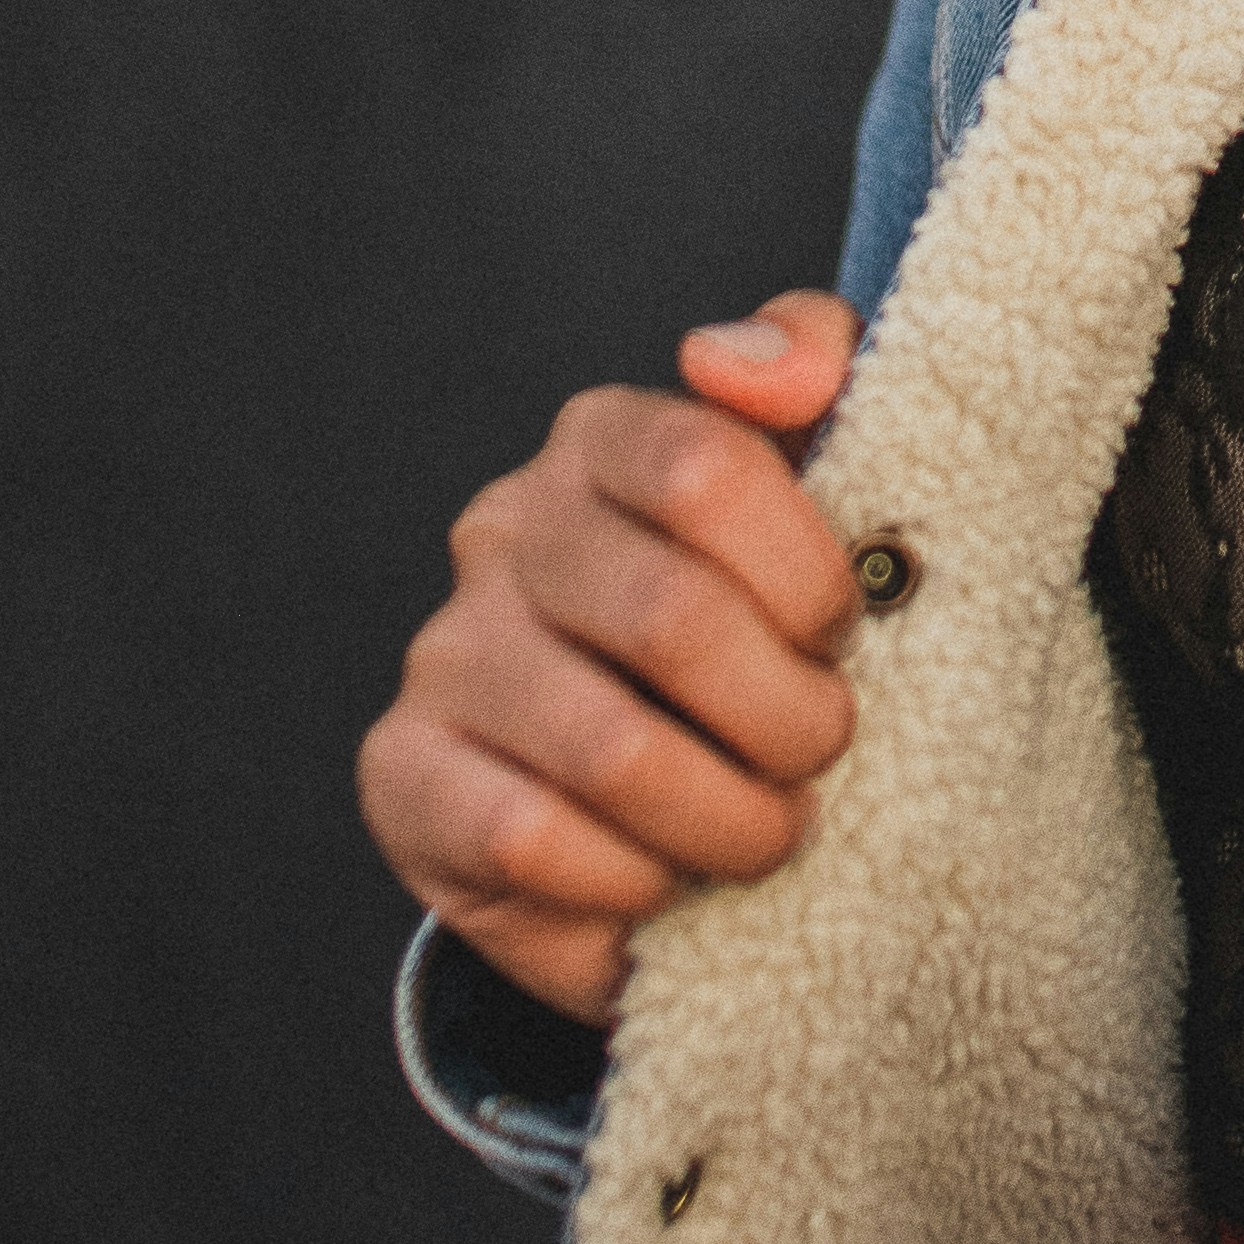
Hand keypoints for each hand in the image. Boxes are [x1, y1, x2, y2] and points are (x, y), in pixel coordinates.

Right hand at [358, 294, 864, 1026]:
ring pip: (611, 753)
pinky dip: (633, 882)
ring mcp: (444, 652)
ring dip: (728, 821)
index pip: (702, 466)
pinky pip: (534, 842)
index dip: (803, 574)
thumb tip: (737, 360)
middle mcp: (504, 530)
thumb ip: (818, 367)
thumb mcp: (819, 480)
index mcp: (603, 440)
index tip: (841, 634)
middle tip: (820, 756)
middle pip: (671, 620)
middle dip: (787, 719)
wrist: (641, 780)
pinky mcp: (402, 775)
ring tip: (765, 831)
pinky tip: (664, 877)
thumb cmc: (756, 619)